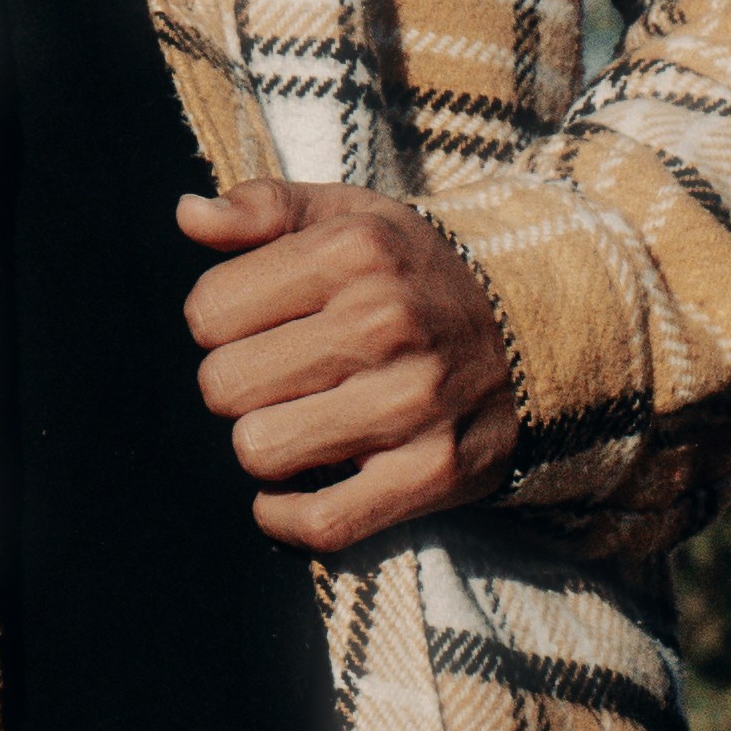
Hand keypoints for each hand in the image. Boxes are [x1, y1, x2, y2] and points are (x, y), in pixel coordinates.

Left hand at [177, 177, 518, 554]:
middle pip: (224, 386)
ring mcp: (411, 404)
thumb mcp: (354, 217)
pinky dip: (287, 516)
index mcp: (353, 252)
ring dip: (266, 445)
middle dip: (237, 386)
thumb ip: (265, 208)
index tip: (252, 326)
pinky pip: (321, 521)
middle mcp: (384, 324)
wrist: (542, 332)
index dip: (217, 322)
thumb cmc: (420, 275)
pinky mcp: (433, 472)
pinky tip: (291, 491)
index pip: (209, 311)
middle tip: (276, 379)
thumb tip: (188, 216)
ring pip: (260, 451)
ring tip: (299, 422)